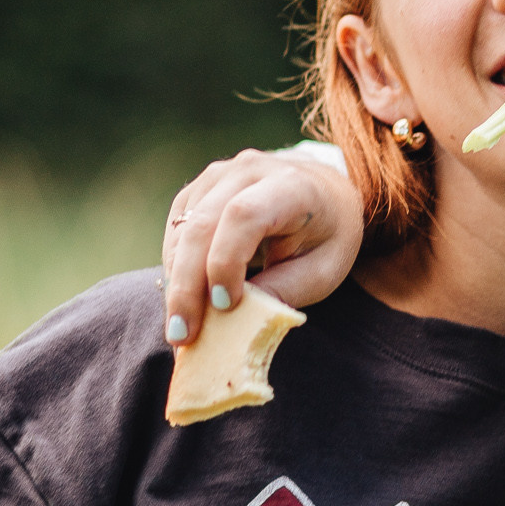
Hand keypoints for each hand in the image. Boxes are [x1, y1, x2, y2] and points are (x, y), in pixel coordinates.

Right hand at [162, 149, 365, 345]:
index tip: (224, 305)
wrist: (325, 192)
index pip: (243, 215)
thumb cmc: (329, 235)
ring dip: (176, 281)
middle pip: (203, 224)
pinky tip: (181, 301)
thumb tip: (238, 318)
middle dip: (187, 284)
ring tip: (179, 327)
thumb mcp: (324, 268)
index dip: (226, 260)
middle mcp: (248, 171)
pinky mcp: (199, 190)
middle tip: (182, 334)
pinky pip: (176, 230)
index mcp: (290, 185)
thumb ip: (285, 289)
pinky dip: (175, 268)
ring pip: (182, 230)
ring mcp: (218, 176)